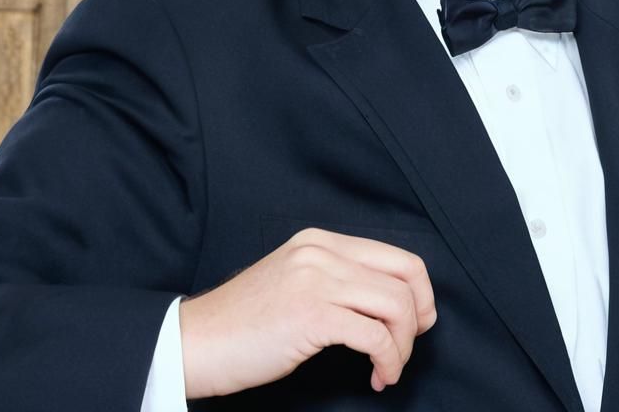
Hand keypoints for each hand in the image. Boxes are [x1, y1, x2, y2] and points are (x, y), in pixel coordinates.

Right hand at [178, 227, 436, 397]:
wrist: (198, 341)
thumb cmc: (246, 322)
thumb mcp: (296, 280)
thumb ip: (336, 278)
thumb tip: (388, 300)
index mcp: (321, 241)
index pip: (398, 256)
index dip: (420, 292)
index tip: (418, 323)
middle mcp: (322, 252)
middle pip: (405, 277)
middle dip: (419, 318)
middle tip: (407, 349)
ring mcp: (317, 279)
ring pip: (395, 306)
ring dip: (402, 346)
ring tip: (387, 369)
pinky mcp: (311, 314)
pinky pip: (374, 336)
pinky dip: (386, 361)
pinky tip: (375, 377)